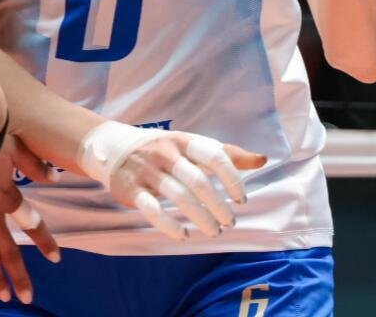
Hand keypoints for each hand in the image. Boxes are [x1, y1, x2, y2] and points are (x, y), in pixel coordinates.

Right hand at [0, 137, 58, 303]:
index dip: (44, 242)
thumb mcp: (16, 147)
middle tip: (26, 296)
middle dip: (19, 275)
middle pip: (8, 251)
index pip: (31, 225)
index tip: (55, 259)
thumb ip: (34, 165)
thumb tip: (54, 177)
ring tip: (3, 295)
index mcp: (8, 197)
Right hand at [79, 121, 265, 239]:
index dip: (231, 178)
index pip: (213, 155)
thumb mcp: (191, 144)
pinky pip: (151, 209)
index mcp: (182, 140)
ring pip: (177, 196)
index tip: (241, 199)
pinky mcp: (130, 189)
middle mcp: (164, 153)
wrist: (112, 147)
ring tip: (213, 231)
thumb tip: (263, 159)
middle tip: (229, 222)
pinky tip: (183, 234)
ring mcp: (146, 171)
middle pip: (196, 180)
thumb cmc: (163, 149)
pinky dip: (169, 225)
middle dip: (217, 205)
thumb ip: (226, 153)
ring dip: (200, 218)